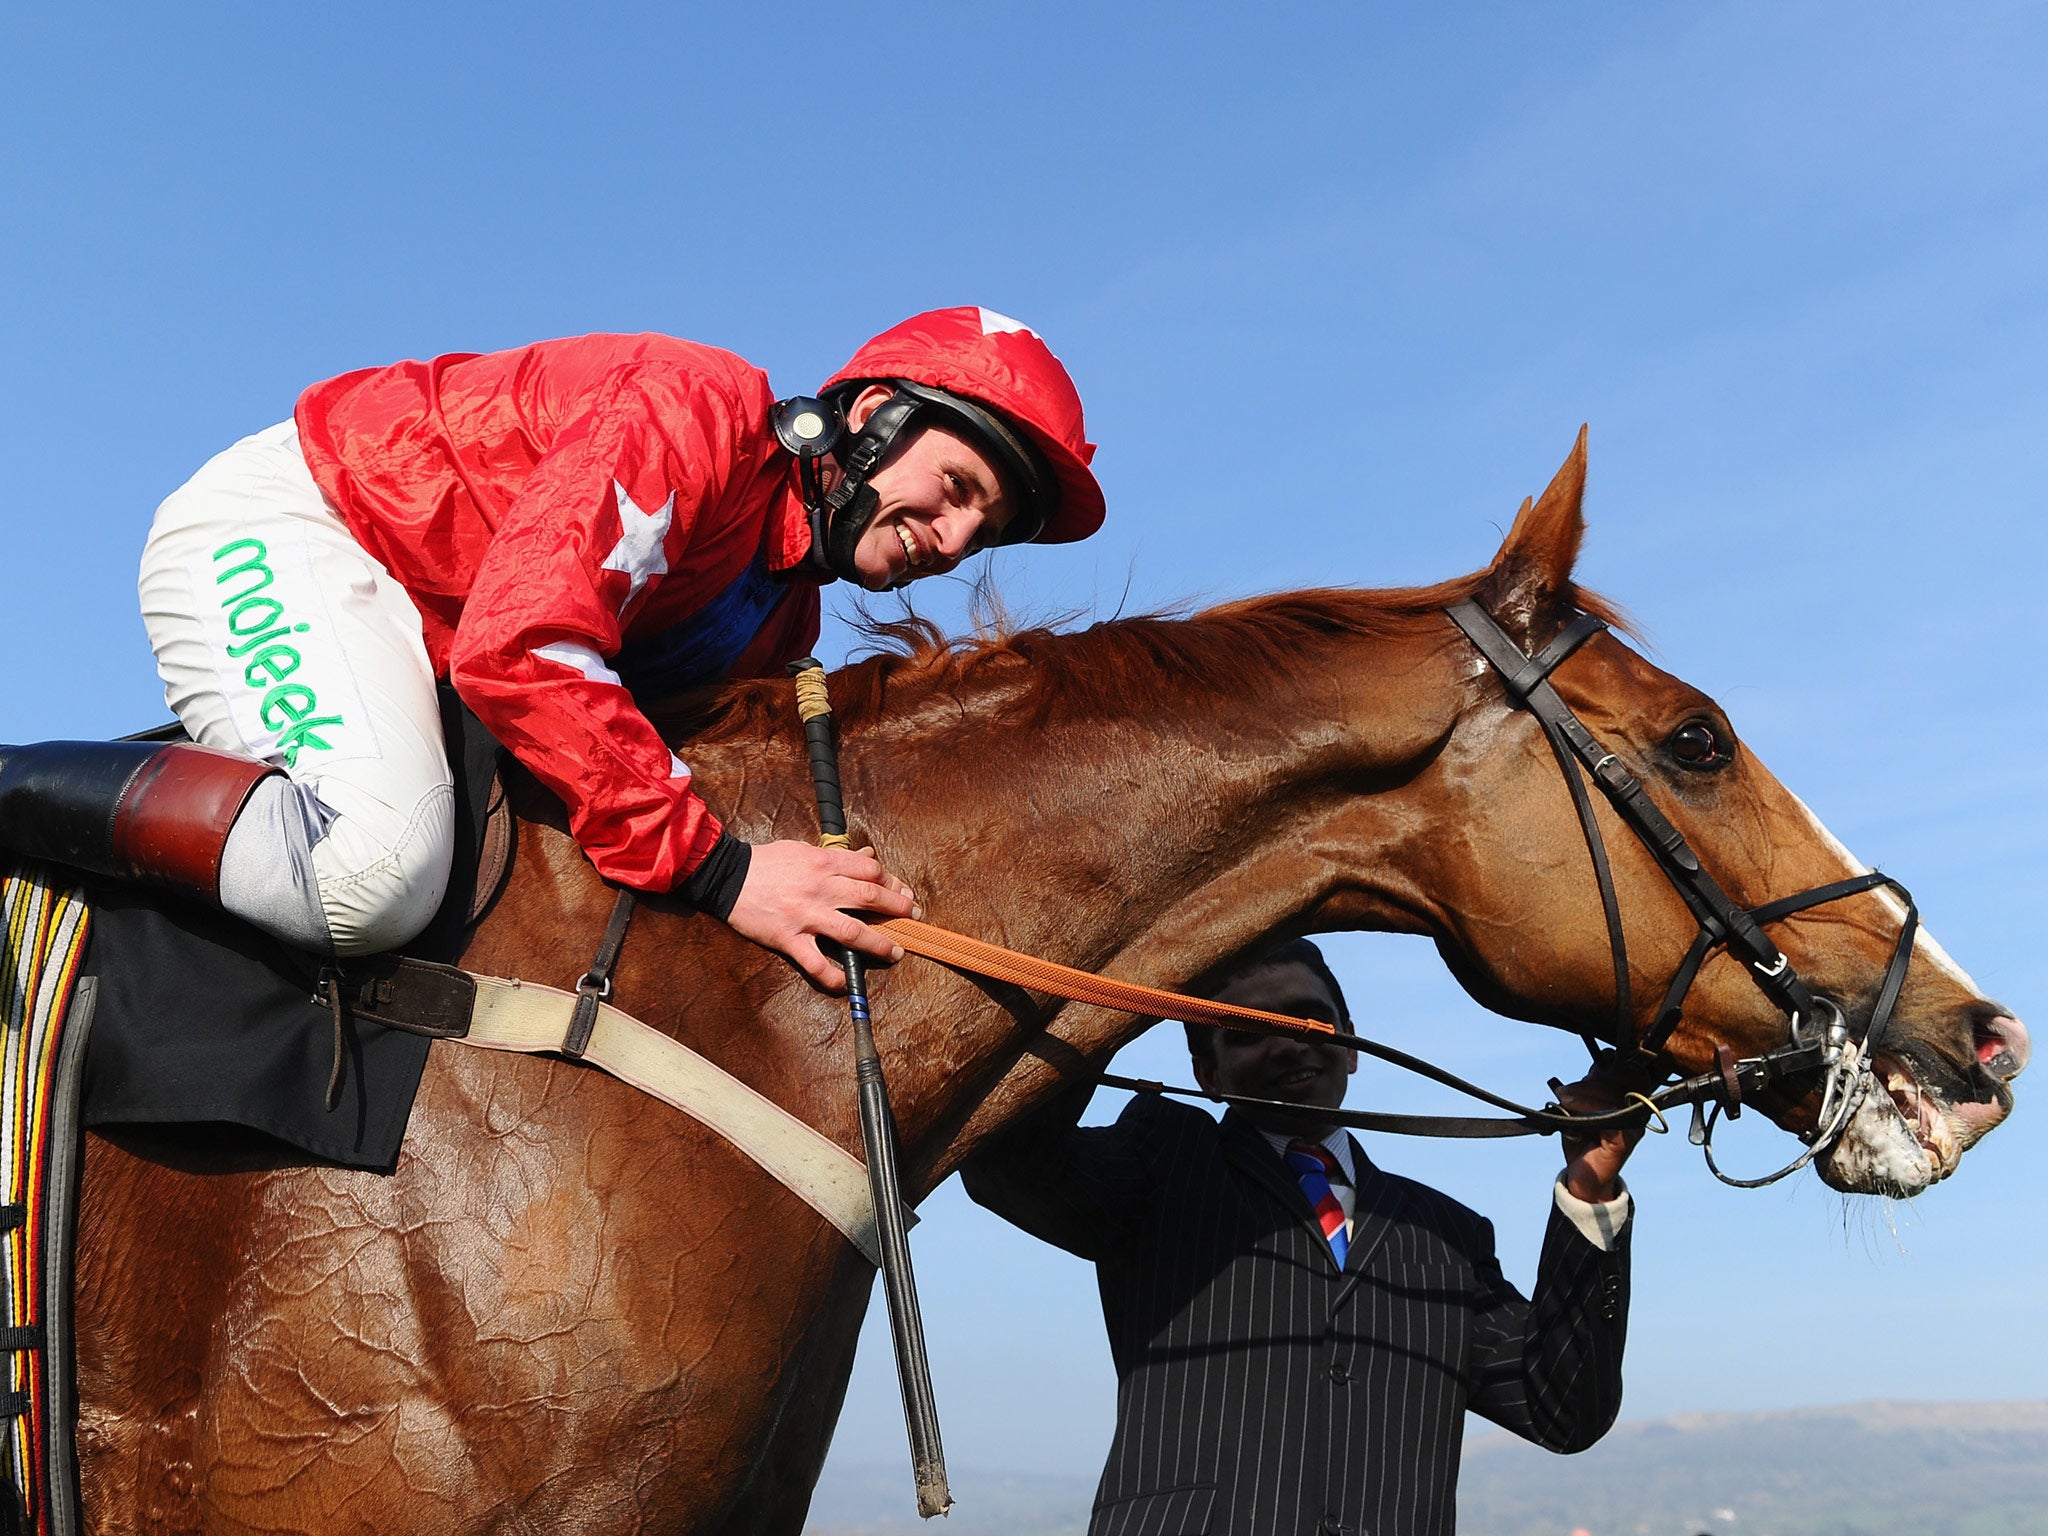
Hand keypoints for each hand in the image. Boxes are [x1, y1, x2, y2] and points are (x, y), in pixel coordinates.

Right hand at [723, 841, 917, 991]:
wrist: (726, 876)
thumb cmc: (766, 862)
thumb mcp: (802, 849)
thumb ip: (835, 856)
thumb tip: (866, 858)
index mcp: (823, 863)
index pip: (869, 870)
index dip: (891, 881)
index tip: (902, 892)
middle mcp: (820, 888)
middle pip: (869, 897)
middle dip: (897, 908)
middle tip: (913, 917)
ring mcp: (805, 915)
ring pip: (852, 931)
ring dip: (879, 944)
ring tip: (895, 953)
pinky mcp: (788, 938)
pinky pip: (815, 962)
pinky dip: (832, 976)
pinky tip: (846, 984)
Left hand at [1554, 1070, 1641, 1203]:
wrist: (1583, 1176)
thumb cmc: (1582, 1139)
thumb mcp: (1582, 1106)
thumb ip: (1590, 1087)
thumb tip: (1594, 1067)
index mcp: (1630, 1098)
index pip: (1628, 1069)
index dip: (1608, 1064)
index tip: (1586, 1071)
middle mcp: (1636, 1110)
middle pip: (1622, 1078)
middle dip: (1591, 1079)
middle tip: (1565, 1090)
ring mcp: (1633, 1124)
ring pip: (1614, 1093)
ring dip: (1584, 1092)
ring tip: (1563, 1097)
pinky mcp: (1624, 1138)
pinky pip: (1608, 1113)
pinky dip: (1587, 1106)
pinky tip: (1569, 1107)